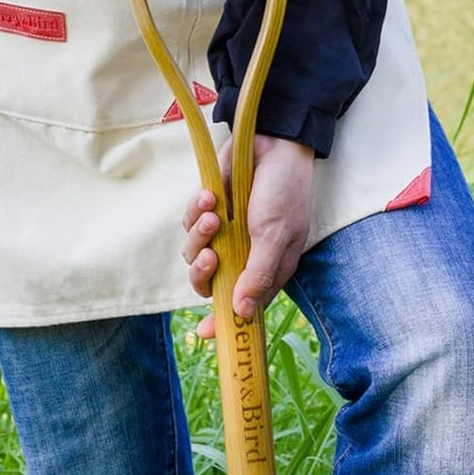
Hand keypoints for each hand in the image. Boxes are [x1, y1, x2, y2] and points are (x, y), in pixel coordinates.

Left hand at [183, 136, 314, 336]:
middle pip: (209, 283)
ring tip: (213, 213)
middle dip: (203, 273)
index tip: (206, 332)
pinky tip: (211, 195)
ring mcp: (224, 235)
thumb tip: (243, 312)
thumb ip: (258, 274)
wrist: (274, 142)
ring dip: (200, 235)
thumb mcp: (275, 236)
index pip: (242, 305)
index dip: (223, 320)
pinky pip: (189, 223)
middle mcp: (242, 257)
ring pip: (194, 253)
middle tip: (210, 258)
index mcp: (265, 270)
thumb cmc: (284, 192)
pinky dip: (196, 210)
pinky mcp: (210, 212)